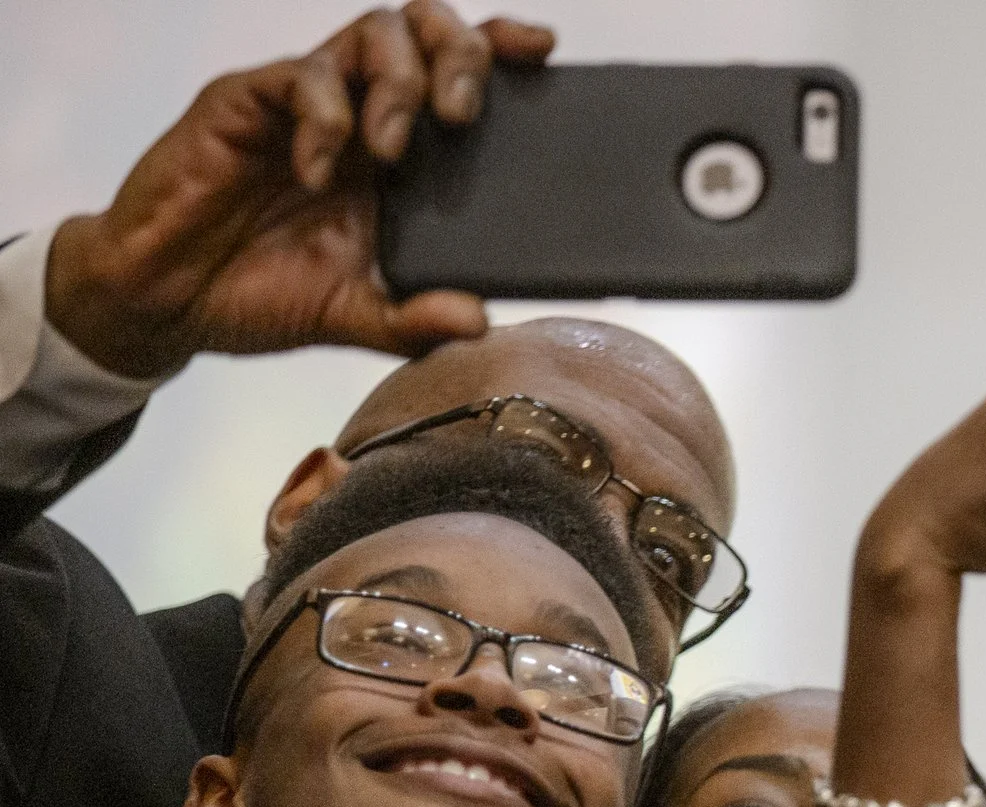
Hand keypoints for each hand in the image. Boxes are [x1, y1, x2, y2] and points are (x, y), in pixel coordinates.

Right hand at [43, 2, 554, 378]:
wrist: (169, 302)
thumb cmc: (261, 291)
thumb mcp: (353, 316)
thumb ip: (415, 319)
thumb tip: (480, 322)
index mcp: (392, 153)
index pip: (451, 73)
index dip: (497, 48)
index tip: (542, 50)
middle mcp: (354, 114)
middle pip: (419, 32)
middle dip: (457, 54)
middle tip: (462, 115)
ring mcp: (300, 103)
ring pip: (368, 35)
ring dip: (397, 82)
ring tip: (395, 149)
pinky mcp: (242, 103)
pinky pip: (298, 79)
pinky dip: (324, 119)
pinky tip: (319, 171)